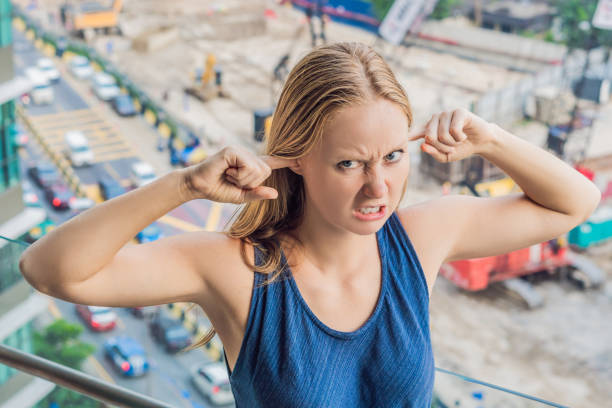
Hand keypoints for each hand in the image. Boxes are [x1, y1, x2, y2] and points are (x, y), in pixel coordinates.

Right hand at [179, 147, 295, 202]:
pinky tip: (227, 172)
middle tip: (234, 180)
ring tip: (229, 176)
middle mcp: (248, 156)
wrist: (198, 186)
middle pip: (265, 171)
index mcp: (251, 165)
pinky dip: (238, 175)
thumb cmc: (218, 189)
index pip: (272, 162)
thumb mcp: (241, 196)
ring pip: (257, 170)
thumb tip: (275, 193)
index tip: (300, 160)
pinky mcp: (233, 150)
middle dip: (251, 182)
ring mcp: (240, 151)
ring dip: (243, 180)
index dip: (286, 160)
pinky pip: (247, 167)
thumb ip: (257, 194)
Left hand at [408, 108, 495, 162]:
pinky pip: (454, 130)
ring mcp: (446, 114)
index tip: (402, 137)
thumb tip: (422, 145)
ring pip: (442, 134)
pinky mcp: (458, 112)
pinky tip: (464, 135)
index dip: (409, 134)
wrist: (481, 142)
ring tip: (459, 141)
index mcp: (429, 129)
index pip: (416, 132)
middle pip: (430, 137)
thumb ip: (433, 153)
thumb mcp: (446, 156)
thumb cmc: (461, 148)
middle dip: (442, 147)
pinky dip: (460, 138)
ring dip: (453, 143)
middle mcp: (435, 119)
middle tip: (451, 148)